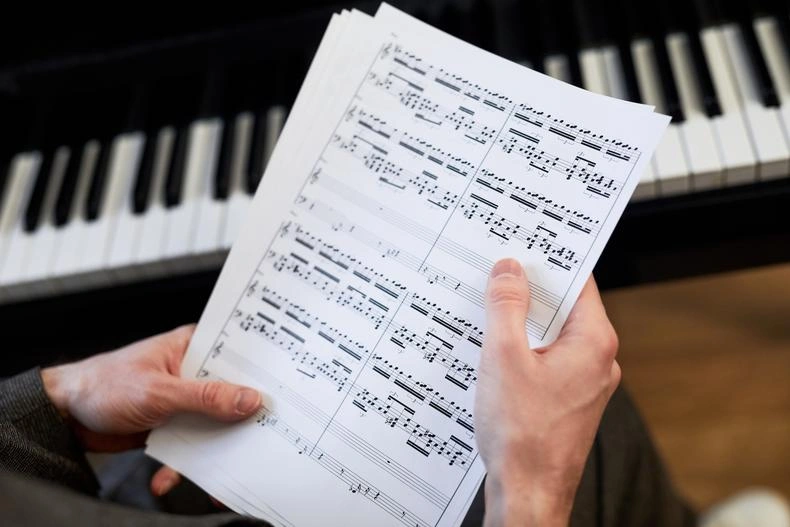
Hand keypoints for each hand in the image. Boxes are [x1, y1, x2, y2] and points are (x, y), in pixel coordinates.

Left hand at [41, 325, 262, 494]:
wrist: (64, 416)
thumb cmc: (103, 385)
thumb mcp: (159, 391)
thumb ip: (205, 397)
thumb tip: (249, 399)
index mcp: (192, 348)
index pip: (237, 356)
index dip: (261, 374)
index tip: (281, 395)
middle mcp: (192, 372)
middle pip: (231, 396)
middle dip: (241, 422)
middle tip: (259, 440)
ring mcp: (184, 401)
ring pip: (214, 426)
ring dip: (214, 452)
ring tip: (219, 477)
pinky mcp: (172, 426)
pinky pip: (190, 447)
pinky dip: (182, 467)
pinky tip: (167, 479)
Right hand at [475, 259, 619, 526]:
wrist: (528, 494)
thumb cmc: (522, 436)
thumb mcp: (504, 357)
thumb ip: (505, 307)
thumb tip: (509, 270)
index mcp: (593, 343)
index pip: (578, 283)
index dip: (549, 261)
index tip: (524, 246)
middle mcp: (597, 361)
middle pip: (563, 308)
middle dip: (528, 292)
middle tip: (496, 275)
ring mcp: (584, 383)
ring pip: (552, 336)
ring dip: (522, 324)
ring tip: (488, 313)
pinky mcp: (566, 402)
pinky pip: (546, 361)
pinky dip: (523, 351)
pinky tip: (494, 354)